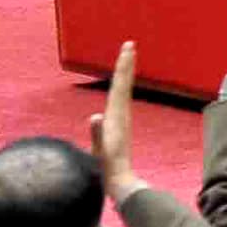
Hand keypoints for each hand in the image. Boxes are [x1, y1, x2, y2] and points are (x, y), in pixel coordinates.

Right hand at [88, 40, 139, 198]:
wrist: (119, 181)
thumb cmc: (107, 167)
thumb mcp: (100, 151)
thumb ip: (98, 134)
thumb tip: (95, 117)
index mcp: (116, 116)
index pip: (120, 85)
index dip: (123, 66)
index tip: (129, 47)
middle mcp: (121, 114)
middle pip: (124, 83)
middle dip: (126, 64)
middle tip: (131, 44)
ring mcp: (121, 119)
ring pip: (123, 90)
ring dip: (124, 74)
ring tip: (127, 59)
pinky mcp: (119, 126)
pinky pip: (120, 100)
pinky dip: (120, 88)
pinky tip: (118, 88)